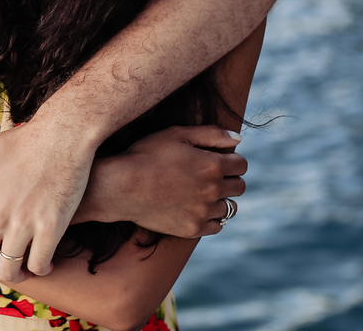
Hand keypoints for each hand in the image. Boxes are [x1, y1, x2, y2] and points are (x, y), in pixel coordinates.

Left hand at [0, 117, 95, 283]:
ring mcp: (22, 224)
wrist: (60, 136)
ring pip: (9, 270)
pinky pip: (39, 265)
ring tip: (21, 267)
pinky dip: (41, 268)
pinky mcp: (49, 228)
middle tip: (1, 261)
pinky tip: (44, 261)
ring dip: (15, 274)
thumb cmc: (19, 143)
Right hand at [87, 125, 246, 237]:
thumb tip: (239, 139)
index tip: (216, 159)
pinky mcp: (193, 228)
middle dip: (228, 178)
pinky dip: (211, 217)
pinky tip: (196, 208)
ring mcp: (203, 212)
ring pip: (230, 207)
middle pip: (239, 186)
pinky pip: (216, 225)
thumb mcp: (177, 134)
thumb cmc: (146, 155)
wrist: (120, 186)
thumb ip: (212, 134)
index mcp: (212, 165)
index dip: (230, 159)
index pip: (241, 164)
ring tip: (200, 192)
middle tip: (207, 175)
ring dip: (221, 199)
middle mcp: (213, 190)